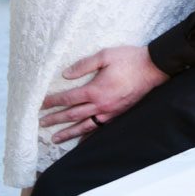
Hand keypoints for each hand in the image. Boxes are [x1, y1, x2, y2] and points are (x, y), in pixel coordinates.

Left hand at [39, 45, 167, 142]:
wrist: (154, 68)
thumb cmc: (130, 59)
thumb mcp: (106, 55)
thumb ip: (84, 65)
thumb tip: (66, 74)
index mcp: (96, 90)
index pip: (68, 98)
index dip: (53, 102)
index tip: (40, 105)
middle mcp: (101, 105)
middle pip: (73, 115)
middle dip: (55, 119)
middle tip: (41, 123)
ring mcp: (111, 112)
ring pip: (85, 126)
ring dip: (68, 133)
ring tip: (55, 138)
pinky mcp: (119, 115)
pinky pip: (100, 128)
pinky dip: (88, 136)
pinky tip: (81, 140)